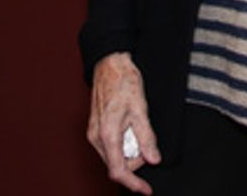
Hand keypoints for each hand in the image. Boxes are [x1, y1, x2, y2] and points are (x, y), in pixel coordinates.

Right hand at [87, 52, 160, 193]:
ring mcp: (94, 133)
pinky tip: (131, 128)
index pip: (119, 171)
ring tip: (139, 128)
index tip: (146, 189)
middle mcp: (96, 137)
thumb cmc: (123, 82)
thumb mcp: (141, 110)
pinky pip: (110, 146)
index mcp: (107, 134)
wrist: (110, 64)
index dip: (134, 184)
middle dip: (135, 161)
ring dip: (130, 151)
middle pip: (117, 165)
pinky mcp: (96, 128)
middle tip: (148, 145)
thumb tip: (153, 159)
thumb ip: (146, 137)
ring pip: (113, 156)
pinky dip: (123, 144)